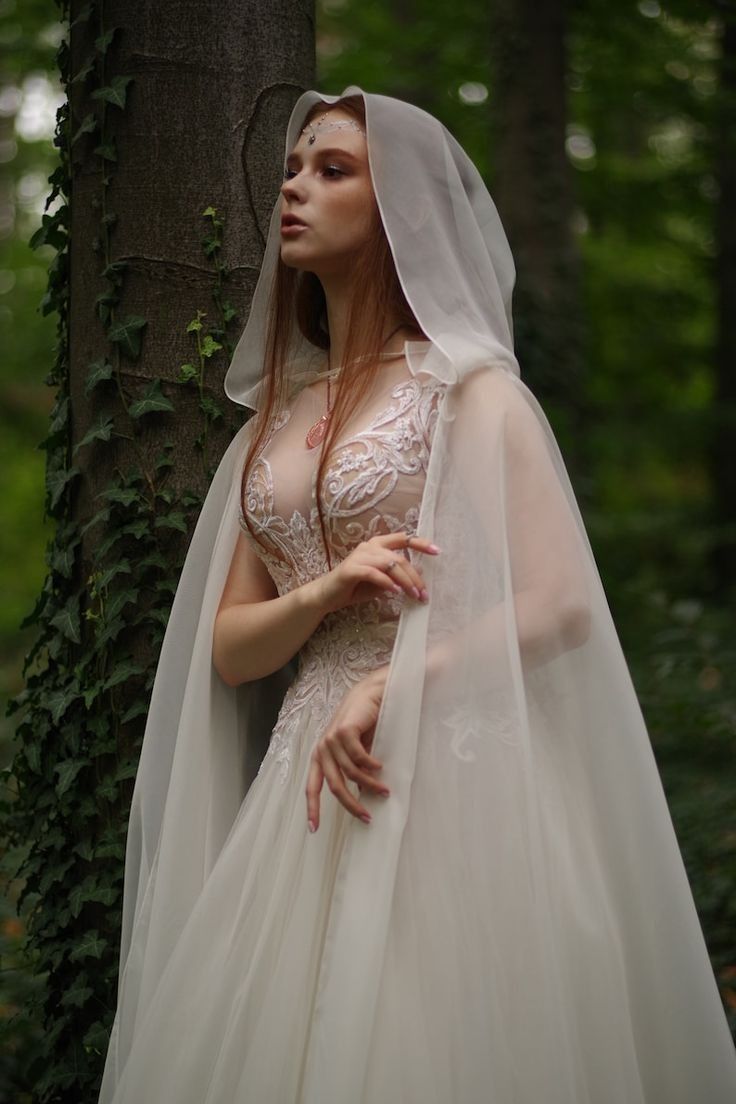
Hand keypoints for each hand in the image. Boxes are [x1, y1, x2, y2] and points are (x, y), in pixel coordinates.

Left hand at [305, 669, 388, 831]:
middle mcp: (322, 749)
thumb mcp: (357, 752)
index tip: (314, 829)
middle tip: (367, 818)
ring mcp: (331, 739)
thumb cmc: (365, 724)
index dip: (312, 808)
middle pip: (333, 786)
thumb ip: (353, 771)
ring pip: (349, 773)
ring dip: (369, 785)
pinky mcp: (344, 731)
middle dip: (350, 805)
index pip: (312, 786)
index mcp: (321, 756)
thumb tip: (359, 797)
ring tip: (385, 791)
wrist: (372, 694)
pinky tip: (381, 768)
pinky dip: (371, 766)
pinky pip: (358, 758)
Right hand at [312, 531, 440, 614]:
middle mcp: (369, 546)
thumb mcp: (382, 581)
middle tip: (424, 593)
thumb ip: (397, 575)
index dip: (421, 543)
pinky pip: (374, 573)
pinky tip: (395, 592)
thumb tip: (419, 575)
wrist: (327, 595)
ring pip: (390, 565)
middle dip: (415, 576)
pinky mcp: (351, 569)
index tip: (437, 551)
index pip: (402, 538)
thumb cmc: (356, 587)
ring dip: (405, 582)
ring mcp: (359, 556)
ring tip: (414, 595)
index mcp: (377, 545)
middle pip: (399, 558)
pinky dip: (387, 583)